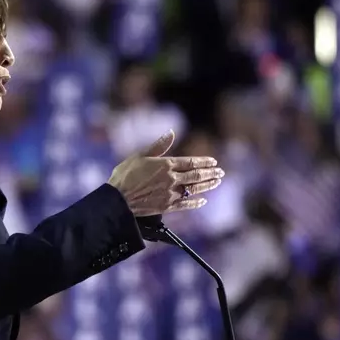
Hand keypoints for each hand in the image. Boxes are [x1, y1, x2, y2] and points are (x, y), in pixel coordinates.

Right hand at [108, 130, 224, 216]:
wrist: (118, 198)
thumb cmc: (125, 175)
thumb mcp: (140, 155)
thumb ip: (158, 145)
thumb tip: (171, 132)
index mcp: (166, 165)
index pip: (191, 162)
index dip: (204, 162)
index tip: (213, 161)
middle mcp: (171, 179)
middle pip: (196, 176)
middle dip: (211, 173)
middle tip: (221, 172)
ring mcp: (170, 194)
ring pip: (194, 189)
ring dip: (207, 185)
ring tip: (217, 182)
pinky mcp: (167, 206)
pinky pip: (186, 204)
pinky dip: (196, 202)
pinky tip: (203, 200)